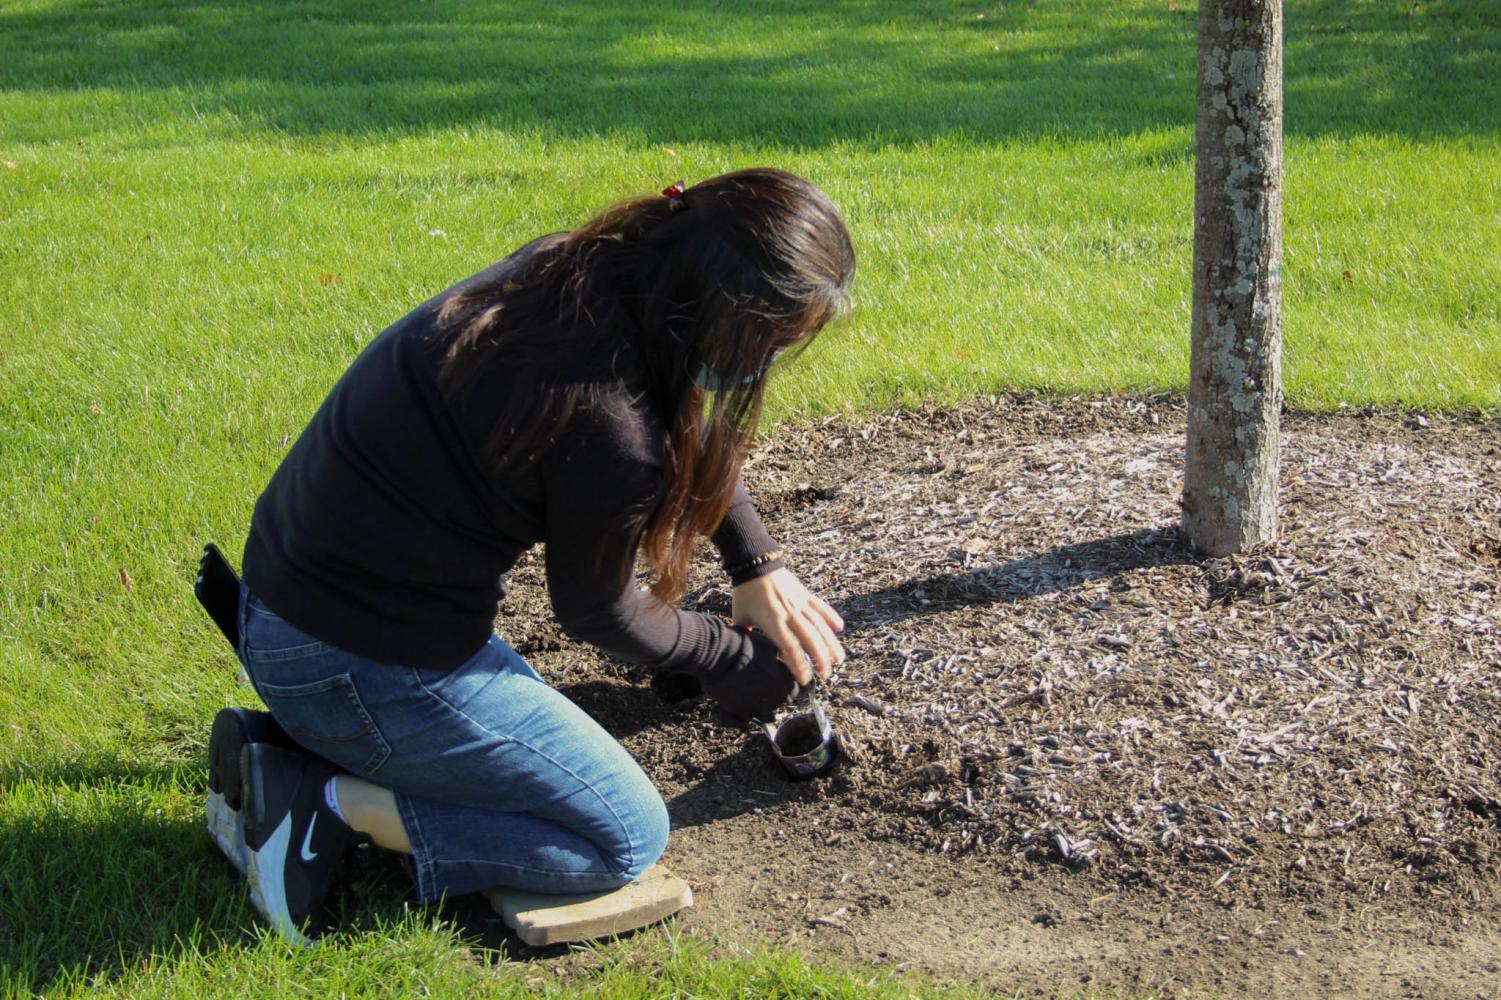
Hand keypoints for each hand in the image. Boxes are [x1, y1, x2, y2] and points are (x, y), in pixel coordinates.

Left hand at [731, 567, 845, 684]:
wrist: (755, 562)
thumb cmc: (745, 591)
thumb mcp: (740, 615)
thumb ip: (745, 634)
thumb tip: (741, 651)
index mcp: (774, 622)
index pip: (790, 648)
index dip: (799, 665)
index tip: (805, 680)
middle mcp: (791, 614)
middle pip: (811, 640)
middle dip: (821, 660)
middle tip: (826, 675)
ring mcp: (800, 603)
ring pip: (821, 626)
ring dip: (831, 643)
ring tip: (839, 659)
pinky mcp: (805, 594)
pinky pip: (821, 607)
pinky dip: (831, 617)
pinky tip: (840, 628)